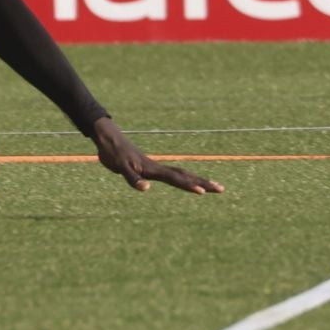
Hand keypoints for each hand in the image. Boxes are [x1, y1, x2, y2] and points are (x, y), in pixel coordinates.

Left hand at [91, 117, 224, 193]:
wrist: (107, 137)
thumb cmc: (113, 152)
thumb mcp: (120, 167)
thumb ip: (133, 178)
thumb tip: (146, 189)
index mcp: (153, 169)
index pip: (175, 179)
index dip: (189, 186)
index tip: (204, 192)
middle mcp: (158, 167)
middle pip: (185, 175)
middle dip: (203, 183)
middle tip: (221, 189)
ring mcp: (155, 167)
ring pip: (181, 174)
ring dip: (197, 180)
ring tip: (211, 186)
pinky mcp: (150, 167)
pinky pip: (172, 174)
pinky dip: (184, 178)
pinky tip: (188, 182)